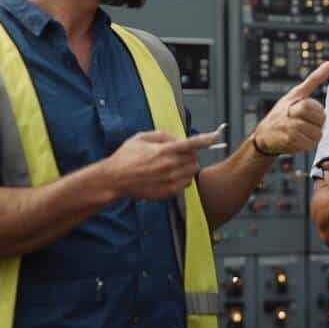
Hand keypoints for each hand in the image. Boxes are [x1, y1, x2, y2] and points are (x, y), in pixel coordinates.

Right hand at [105, 130, 219, 199]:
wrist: (114, 179)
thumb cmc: (125, 157)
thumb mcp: (141, 138)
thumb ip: (163, 135)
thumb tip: (178, 138)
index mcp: (163, 150)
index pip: (190, 144)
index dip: (205, 140)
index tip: (215, 137)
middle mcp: (168, 166)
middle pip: (194, 159)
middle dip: (190, 155)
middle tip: (177, 155)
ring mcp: (169, 180)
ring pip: (192, 172)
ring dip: (187, 167)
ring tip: (172, 166)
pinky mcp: (168, 192)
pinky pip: (186, 184)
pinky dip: (183, 179)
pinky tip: (170, 176)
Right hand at [253, 62, 328, 154]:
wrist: (263, 136)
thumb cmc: (282, 113)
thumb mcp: (296, 94)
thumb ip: (314, 79)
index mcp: (293, 99)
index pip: (312, 106)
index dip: (317, 112)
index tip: (310, 115)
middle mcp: (288, 112)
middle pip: (319, 119)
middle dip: (317, 124)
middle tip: (308, 125)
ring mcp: (287, 126)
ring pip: (316, 133)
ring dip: (313, 136)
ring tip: (303, 133)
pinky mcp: (287, 140)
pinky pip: (308, 144)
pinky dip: (306, 145)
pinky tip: (298, 141)